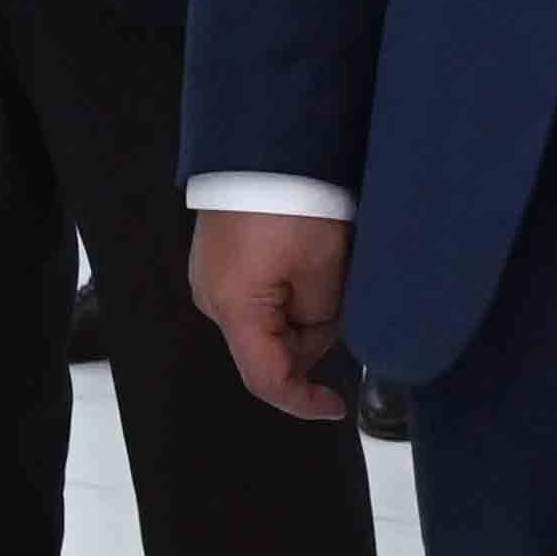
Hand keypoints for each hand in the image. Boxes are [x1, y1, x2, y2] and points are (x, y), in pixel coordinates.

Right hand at [193, 211, 356, 422]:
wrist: (266, 149)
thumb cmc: (293, 206)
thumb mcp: (324, 272)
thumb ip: (320, 320)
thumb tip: (318, 329)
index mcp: (235, 310)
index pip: (268, 379)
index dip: (304, 401)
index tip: (337, 406)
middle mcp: (213, 300)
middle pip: (270, 349)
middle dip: (314, 335)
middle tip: (343, 293)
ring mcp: (213, 278)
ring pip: (268, 322)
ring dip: (304, 309)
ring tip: (326, 264)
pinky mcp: (221, 260)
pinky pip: (260, 295)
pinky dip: (288, 291)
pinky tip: (308, 260)